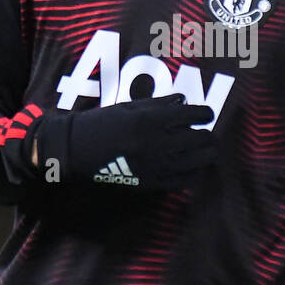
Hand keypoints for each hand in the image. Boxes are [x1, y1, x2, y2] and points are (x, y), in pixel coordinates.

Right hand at [29, 94, 217, 191]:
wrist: (77, 151)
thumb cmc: (101, 123)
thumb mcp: (129, 107)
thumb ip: (159, 104)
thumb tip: (184, 101)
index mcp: (151, 120)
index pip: (192, 115)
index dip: (205, 113)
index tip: (207, 114)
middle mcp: (157, 142)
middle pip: (200, 139)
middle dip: (208, 135)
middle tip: (207, 133)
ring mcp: (156, 165)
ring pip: (197, 161)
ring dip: (206, 154)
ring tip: (206, 150)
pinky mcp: (151, 183)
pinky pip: (183, 181)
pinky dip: (194, 173)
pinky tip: (194, 168)